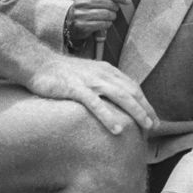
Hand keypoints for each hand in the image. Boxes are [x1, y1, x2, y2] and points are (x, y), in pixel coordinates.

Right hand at [24, 53, 155, 136]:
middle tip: (154, 126)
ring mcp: (90, 80)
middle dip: (145, 109)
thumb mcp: (88, 75)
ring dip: (135, 111)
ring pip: (119, 96)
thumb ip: (102, 84)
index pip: (132, 87)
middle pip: (131, 91)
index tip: (152, 118)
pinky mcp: (75, 88)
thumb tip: (115, 101)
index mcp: (107, 70)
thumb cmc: (62, 73)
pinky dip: (107, 116)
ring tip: (145, 126)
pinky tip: (116, 128)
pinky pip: (95, 103)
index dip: (145, 102)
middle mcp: (102, 74)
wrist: (38, 63)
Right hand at [64, 0, 124, 44]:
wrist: (71, 22)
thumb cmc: (86, 8)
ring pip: (105, 14)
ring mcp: (80, 13)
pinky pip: (101, 24)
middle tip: (116, 9)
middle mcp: (80, 1)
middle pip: (107, 3)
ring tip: (111, 16)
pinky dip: (107, 24)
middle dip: (115, 7)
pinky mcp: (81, 25)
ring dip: (112, 16)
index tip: (126, 0)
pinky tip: (106, 23)